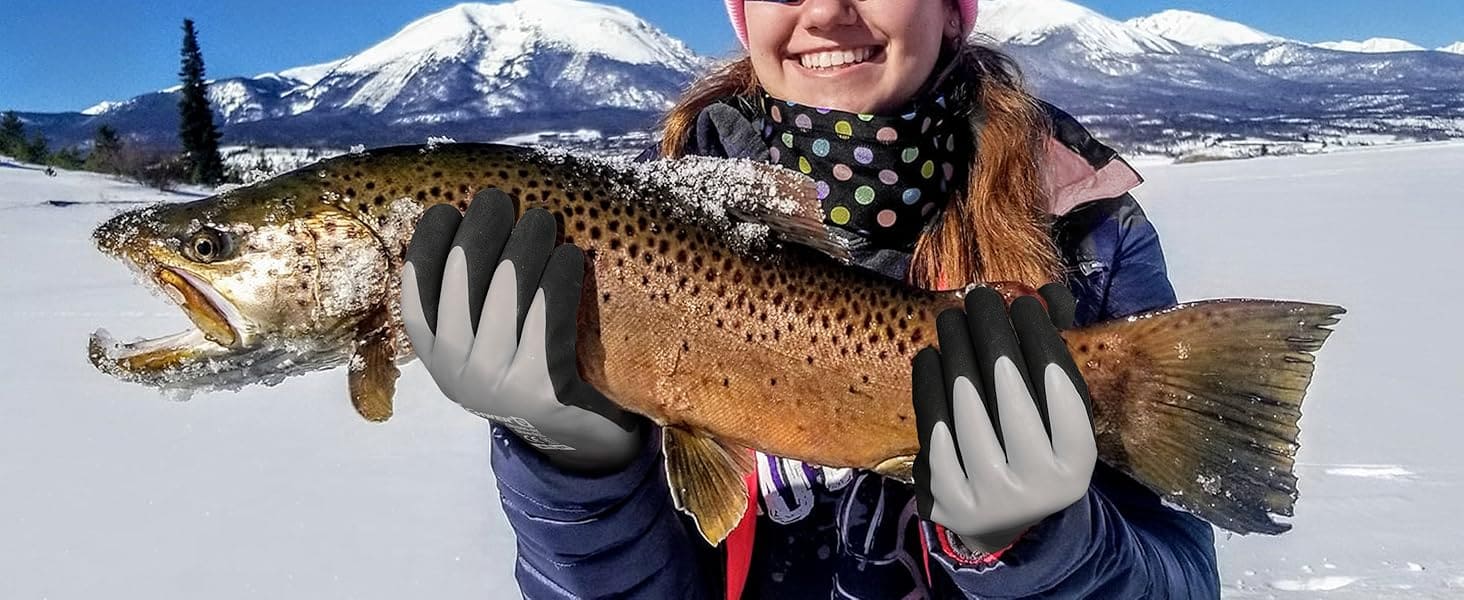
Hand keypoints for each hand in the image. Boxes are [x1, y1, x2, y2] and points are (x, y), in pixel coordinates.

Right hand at [402, 189, 643, 472]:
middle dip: (480, 231)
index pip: (417, 293)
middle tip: (500, 199)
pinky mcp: (540, 390)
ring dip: (525, 245)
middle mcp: (457, 372)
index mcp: (436, 356)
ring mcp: (497, 383)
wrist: (576, 434)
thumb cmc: (530, 368)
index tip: (446, 209)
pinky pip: (546, 320)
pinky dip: (558, 281)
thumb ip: (473, 298)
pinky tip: (569, 256)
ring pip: (506, 295)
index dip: (428, 246)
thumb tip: (473, 219)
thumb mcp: (487, 341)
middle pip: (462, 284)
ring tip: (542, 218)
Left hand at [912, 283, 1096, 553]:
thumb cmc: (1034, 448)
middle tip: (979, 295)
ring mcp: (989, 497)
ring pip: (968, 409)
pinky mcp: (946, 499)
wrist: (1000, 521)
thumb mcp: (1055, 415)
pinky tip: (929, 356)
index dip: (1041, 340)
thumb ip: (1056, 356)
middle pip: (1011, 395)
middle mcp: (1037, 487)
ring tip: (951, 317)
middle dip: (993, 334)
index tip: (1023, 302)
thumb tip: (1048, 292)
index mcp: (1076, 465)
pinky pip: (934, 431)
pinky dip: (929, 388)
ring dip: (957, 352)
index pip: (1060, 391)